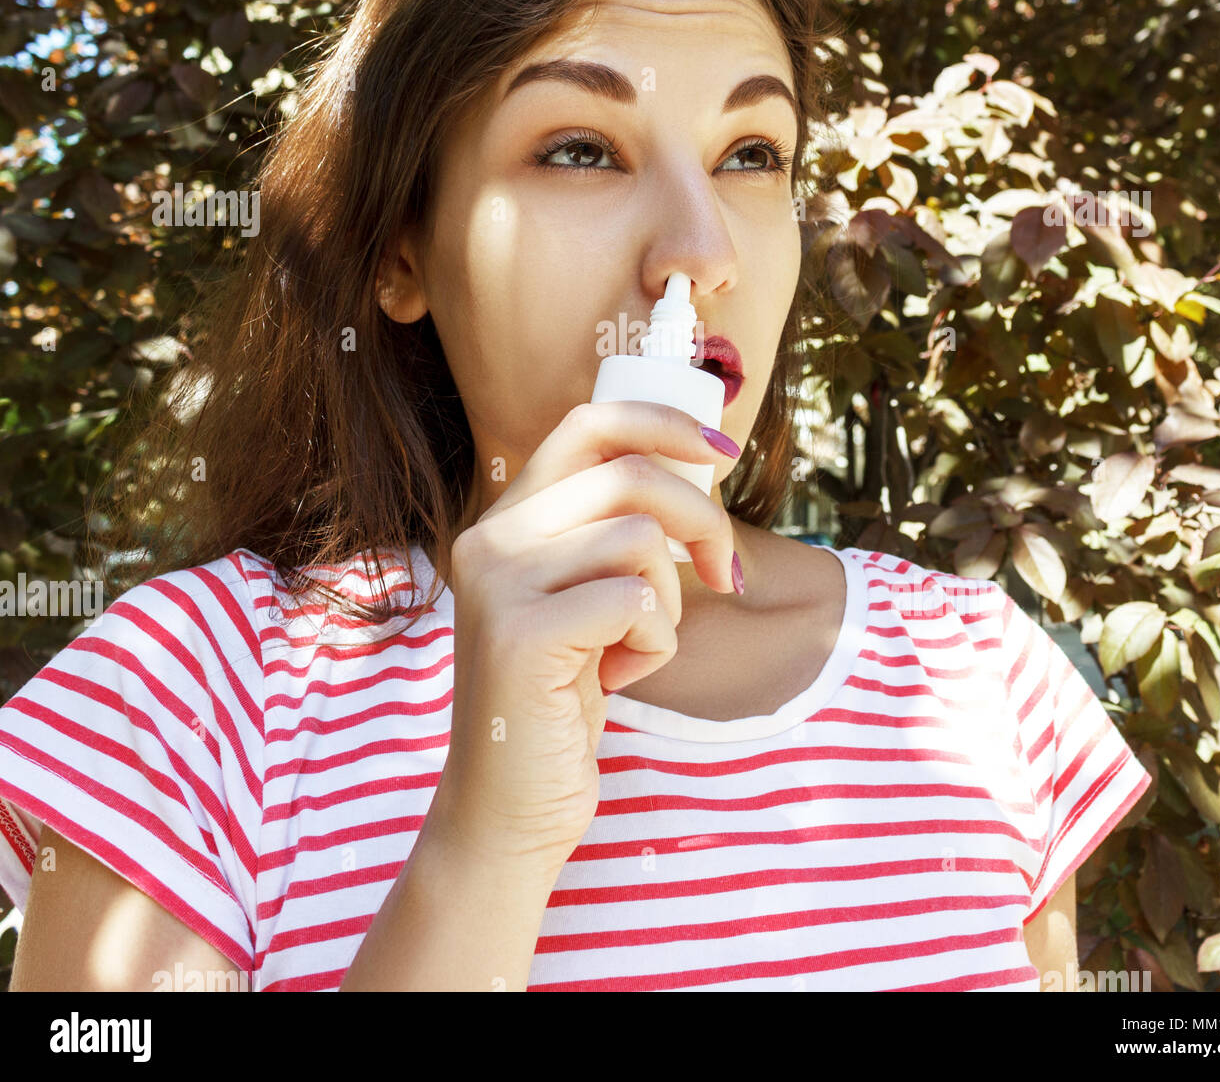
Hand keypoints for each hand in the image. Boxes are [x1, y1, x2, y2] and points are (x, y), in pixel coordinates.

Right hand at [429, 400, 738, 872]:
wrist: (508, 805)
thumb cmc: (561, 698)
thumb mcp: (582, 598)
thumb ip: (608, 531)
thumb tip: (696, 462)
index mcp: (504, 520)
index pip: (587, 424)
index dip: (663, 422)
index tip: (718, 450)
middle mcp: (489, 538)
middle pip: (629, 474)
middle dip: (700, 518)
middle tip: (721, 573)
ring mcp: (498, 584)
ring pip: (638, 538)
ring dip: (668, 598)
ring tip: (635, 644)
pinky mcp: (521, 635)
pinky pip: (636, 600)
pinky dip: (655, 642)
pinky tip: (620, 675)